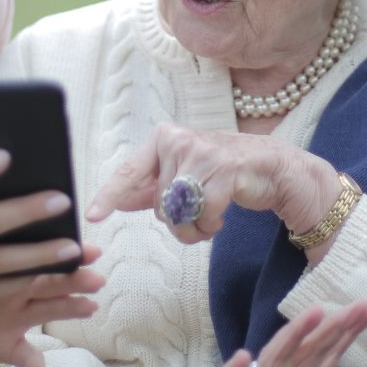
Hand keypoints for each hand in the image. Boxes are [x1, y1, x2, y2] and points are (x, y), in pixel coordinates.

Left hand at [0, 246, 103, 366]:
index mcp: (4, 267)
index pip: (36, 256)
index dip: (60, 252)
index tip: (84, 248)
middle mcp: (18, 291)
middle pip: (52, 282)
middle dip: (75, 279)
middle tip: (97, 277)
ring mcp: (16, 319)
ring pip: (49, 312)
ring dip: (71, 309)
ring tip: (89, 307)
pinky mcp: (7, 346)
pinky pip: (26, 356)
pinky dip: (35, 366)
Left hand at [87, 123, 340, 244]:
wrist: (273, 168)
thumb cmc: (224, 172)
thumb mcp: (184, 176)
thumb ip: (151, 188)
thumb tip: (118, 200)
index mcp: (164, 139)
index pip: (130, 171)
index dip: (109, 195)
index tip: (92, 215)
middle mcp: (179, 140)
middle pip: (159, 204)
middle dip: (178, 220)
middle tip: (198, 213)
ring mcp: (202, 153)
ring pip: (179, 213)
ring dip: (195, 227)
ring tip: (211, 215)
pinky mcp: (225, 170)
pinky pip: (203, 216)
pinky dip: (211, 226)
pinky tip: (223, 215)